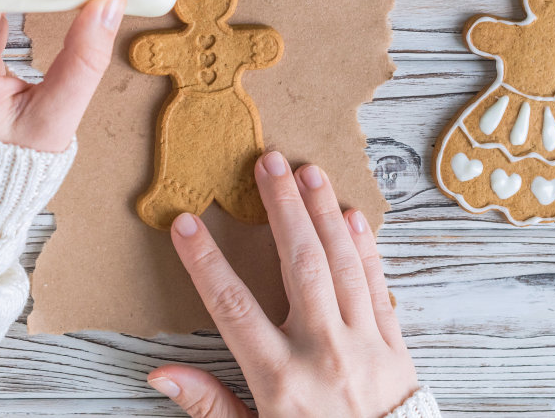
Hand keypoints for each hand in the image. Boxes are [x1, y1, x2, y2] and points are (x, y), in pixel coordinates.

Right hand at [149, 153, 417, 417]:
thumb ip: (209, 404)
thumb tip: (160, 374)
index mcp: (279, 379)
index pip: (232, 307)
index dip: (205, 262)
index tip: (186, 224)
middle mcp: (323, 353)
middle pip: (300, 265)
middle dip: (281, 208)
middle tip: (267, 162)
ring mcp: (364, 346)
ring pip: (343, 265)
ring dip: (324, 213)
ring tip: (308, 172)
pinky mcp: (395, 347)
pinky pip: (378, 287)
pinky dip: (366, 249)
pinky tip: (353, 217)